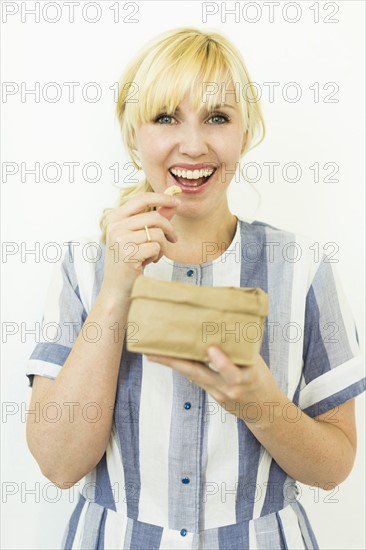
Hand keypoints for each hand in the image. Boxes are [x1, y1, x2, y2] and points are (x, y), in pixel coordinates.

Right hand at [101, 192, 179, 300]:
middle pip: (154, 217)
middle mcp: (115, 226)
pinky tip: (148, 262)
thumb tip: (172, 204)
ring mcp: (120, 240)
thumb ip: (154, 219)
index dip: (162, 198)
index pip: (141, 199)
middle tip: (173, 239)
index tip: (177, 202)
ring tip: (154, 254)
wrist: (117, 287)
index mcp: (115, 218)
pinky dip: (157, 256)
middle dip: (169, 228)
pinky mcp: (128, 254)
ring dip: (162, 246)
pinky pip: (156, 247)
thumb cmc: (129, 261)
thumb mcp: (139, 237)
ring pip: (157, 233)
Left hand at [146, 347, 277, 422]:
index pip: (232, 372)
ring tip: (153, 353)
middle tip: (156, 352)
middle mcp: (229, 388)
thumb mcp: (258, 364)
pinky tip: (169, 358)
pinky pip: (196, 379)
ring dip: (173, 364)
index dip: (221, 362)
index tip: (211, 350)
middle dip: (177, 362)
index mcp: (246, 378)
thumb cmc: (262, 381)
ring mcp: (219, 394)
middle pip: (200, 374)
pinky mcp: (212, 395)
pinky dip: (184, 368)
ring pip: (193, 376)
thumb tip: (227, 324)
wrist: (264, 411)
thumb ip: (242, 349)